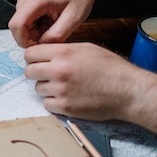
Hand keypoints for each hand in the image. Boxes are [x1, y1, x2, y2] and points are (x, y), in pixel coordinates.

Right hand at [8, 0, 98, 46]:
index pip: (16, 25)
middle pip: (16, 25)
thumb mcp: (73, 20)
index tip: (37, 46)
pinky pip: (23, 19)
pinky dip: (33, 26)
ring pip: (19, 24)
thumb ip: (55, 35)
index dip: (23, 40)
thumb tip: (40, 45)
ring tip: (51, 27)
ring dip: (32, 31)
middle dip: (29, 37)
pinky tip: (47, 22)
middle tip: (49, 37)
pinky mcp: (26, 0)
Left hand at [24, 42, 156, 126]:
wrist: (128, 91)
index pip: (30, 54)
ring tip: (64, 87)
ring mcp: (60, 90)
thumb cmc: (111, 68)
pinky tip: (67, 97)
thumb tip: (44, 54)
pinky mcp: (64, 107)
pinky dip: (54, 102)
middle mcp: (59, 70)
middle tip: (47, 75)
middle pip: (29, 72)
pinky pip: (46, 104)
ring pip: (37, 88)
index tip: (38, 62)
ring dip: (47, 88)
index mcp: (63, 53)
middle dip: (36, 73)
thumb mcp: (86, 49)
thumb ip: (62, 50)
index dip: (33, 58)